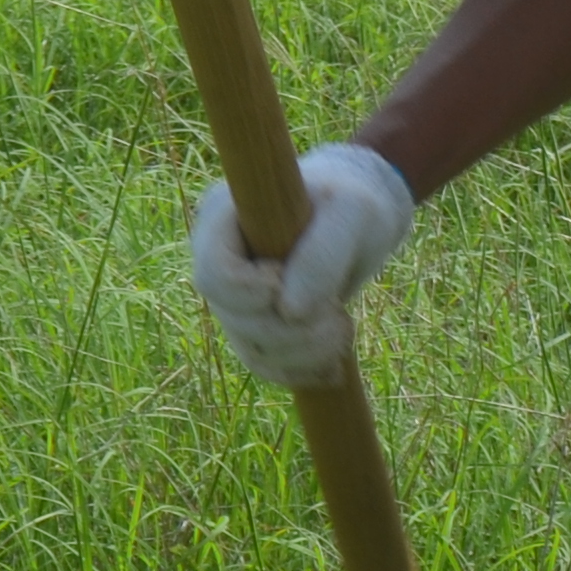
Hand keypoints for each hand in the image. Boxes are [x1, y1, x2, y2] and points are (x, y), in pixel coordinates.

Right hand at [188, 142, 415, 388]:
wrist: (356, 220)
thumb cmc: (351, 201)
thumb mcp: (352, 211)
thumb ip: (323, 252)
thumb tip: (289, 311)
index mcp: (223, 216)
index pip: (214, 271)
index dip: (249, 290)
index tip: (290, 284)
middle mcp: (219, 260)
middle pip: (231, 316)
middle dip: (289, 328)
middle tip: (339, 315)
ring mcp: (234, 298)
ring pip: (251, 348)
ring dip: (304, 351)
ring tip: (343, 326)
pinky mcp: (254, 327)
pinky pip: (266, 365)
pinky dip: (302, 369)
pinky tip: (334, 358)